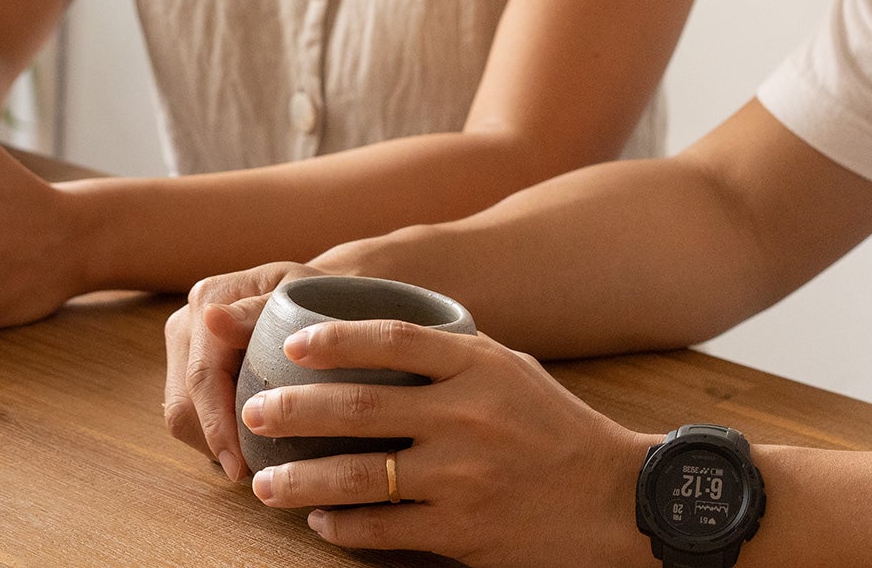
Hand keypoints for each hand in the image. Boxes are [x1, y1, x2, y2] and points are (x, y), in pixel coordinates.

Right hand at [163, 262, 324, 480]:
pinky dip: (215, 434)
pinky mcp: (187, 370)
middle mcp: (187, 323)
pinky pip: (190, 415)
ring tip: (254, 458)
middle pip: (183, 403)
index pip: (202, 376)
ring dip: (213, 443)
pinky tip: (246, 442)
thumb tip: (212, 317)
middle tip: (252, 473)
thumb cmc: (317, 296)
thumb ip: (256, 310)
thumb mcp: (299, 296)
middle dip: (214, 443)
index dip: (217, 427)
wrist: (317, 295)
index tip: (239, 467)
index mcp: (209, 298)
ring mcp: (183, 348)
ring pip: (181, 416)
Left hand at [239, 321, 652, 566]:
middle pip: (359, 408)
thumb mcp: (511, 371)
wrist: (616, 502)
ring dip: (301, 480)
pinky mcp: (462, 533)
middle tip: (255, 411)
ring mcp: (461, 478)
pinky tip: (320, 521)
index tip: (290, 346)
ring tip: (265, 482)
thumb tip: (374, 341)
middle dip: (294, 411)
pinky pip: (384, 529)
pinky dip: (343, 526)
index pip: (392, 339)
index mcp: (478, 367)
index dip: (334, 339)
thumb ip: (451, 355)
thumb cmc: (556, 428)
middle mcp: (466, 417)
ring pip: (358, 477)